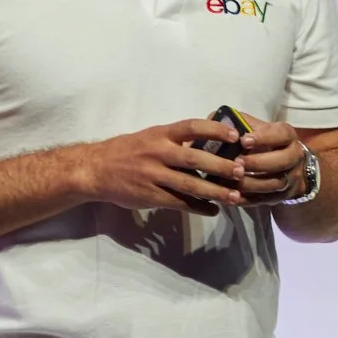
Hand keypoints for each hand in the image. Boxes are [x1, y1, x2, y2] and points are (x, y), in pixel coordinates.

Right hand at [77, 117, 246, 210]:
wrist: (95, 169)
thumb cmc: (128, 151)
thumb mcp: (151, 137)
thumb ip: (176, 141)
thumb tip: (211, 143)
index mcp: (160, 134)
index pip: (191, 127)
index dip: (214, 130)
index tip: (235, 135)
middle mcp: (158, 152)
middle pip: (194, 159)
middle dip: (220, 166)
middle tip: (241, 171)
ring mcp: (153, 175)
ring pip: (189, 185)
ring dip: (214, 191)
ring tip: (235, 196)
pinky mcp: (149, 195)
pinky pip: (178, 203)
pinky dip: (198, 207)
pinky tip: (212, 210)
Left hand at [228, 115, 310, 205]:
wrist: (284, 167)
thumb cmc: (263, 142)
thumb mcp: (256, 128)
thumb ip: (238, 123)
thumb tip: (213, 118)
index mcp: (287, 136)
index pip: (281, 134)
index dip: (264, 138)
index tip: (244, 140)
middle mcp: (294, 156)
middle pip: (282, 161)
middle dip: (258, 162)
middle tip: (236, 162)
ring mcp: (290, 178)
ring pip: (274, 183)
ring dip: (251, 183)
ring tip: (229, 180)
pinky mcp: (280, 196)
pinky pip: (265, 200)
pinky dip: (247, 198)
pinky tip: (230, 195)